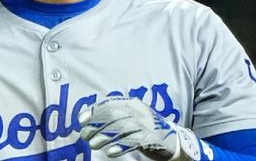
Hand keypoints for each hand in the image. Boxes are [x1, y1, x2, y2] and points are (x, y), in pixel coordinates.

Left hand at [78, 97, 200, 159]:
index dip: (93, 111)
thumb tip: (88, 119)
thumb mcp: (131, 119)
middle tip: (85, 136)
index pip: (109, 104)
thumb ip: (113, 117)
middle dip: (96, 125)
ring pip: (121, 128)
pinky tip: (110, 152)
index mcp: (132, 104)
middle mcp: (138, 111)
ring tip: (94, 145)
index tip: (81, 120)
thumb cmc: (146, 131)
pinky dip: (120, 146)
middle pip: (113, 116)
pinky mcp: (152, 138)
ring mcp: (146, 124)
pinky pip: (133, 141)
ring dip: (104, 137)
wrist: (174, 141)